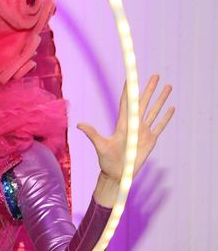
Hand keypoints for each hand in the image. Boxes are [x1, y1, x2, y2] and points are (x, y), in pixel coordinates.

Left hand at [78, 74, 173, 201]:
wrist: (117, 174)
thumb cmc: (107, 161)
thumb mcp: (100, 146)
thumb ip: (92, 134)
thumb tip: (78, 124)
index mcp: (123, 124)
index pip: (127, 102)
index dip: (130, 90)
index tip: (133, 78)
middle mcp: (134, 125)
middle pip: (143, 103)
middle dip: (149, 89)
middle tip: (156, 75)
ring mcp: (143, 132)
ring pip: (154, 111)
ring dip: (161, 99)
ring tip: (167, 87)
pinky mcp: (150, 140)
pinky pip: (160, 126)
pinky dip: (166, 117)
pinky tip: (171, 108)